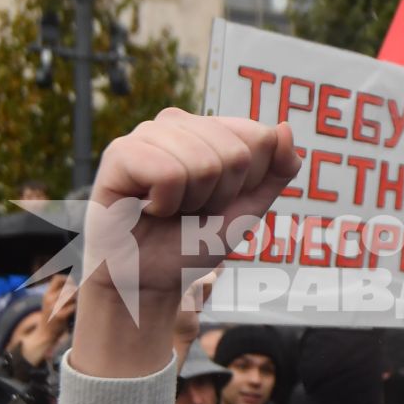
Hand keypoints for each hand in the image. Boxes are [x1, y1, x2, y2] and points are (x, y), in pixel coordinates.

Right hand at [20, 271, 77, 365]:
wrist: (45, 335)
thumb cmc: (53, 317)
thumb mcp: (52, 303)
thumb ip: (60, 293)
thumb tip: (77, 285)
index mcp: (47, 294)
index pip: (57, 278)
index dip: (68, 280)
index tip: (73, 287)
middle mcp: (48, 298)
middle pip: (68, 287)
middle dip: (76, 291)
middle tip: (79, 298)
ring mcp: (53, 307)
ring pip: (71, 295)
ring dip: (77, 299)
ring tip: (77, 304)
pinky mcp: (59, 316)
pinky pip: (72, 306)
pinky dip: (76, 307)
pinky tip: (76, 312)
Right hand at [72, 109, 297, 379]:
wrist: (149, 280)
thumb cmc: (192, 241)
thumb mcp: (248, 207)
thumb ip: (278, 170)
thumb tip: (284, 128)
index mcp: (208, 127)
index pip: (259, 137)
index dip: (247, 184)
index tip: (217, 201)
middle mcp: (177, 122)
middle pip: (235, 153)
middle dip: (220, 196)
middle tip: (189, 210)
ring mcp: (147, 133)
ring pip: (204, 164)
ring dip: (191, 203)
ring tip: (166, 210)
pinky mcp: (119, 152)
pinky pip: (168, 174)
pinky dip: (165, 204)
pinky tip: (147, 208)